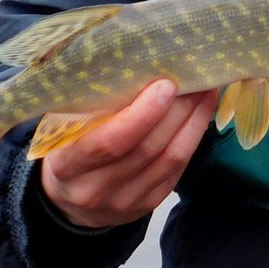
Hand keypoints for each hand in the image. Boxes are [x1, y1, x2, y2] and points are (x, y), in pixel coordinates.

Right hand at [39, 79, 217, 228]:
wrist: (70, 201)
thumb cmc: (67, 149)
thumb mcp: (62, 130)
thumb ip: (88, 107)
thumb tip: (134, 64)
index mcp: (67, 166)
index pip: (108, 143)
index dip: (141, 116)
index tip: (165, 85)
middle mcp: (95, 189)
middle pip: (147, 148)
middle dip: (176, 110)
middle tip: (194, 75)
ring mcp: (125, 201)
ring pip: (169, 159)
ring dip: (193, 120)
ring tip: (206, 88)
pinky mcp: (150, 203)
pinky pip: (178, 168)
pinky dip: (194, 136)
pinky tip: (202, 112)